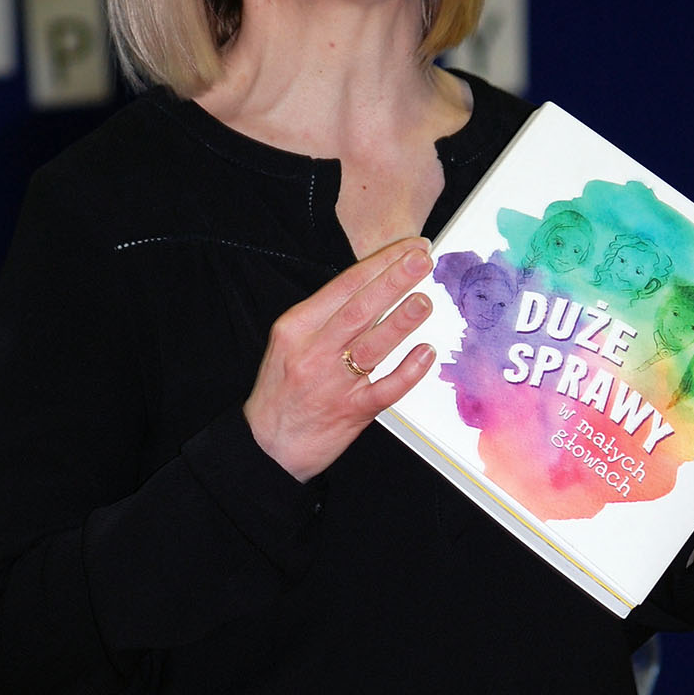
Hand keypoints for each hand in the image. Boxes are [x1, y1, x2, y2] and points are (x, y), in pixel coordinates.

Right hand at [244, 238, 435, 481]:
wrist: (267, 446)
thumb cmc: (282, 391)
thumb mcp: (290, 343)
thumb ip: (326, 318)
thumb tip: (375, 287)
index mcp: (297, 328)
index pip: (344, 285)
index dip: (380, 264)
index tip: (407, 248)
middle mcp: (314, 351)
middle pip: (359, 309)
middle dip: (393, 280)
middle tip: (421, 259)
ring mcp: (334, 383)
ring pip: (372, 345)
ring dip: (401, 321)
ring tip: (425, 300)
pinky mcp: (352, 412)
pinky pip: (386, 389)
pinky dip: (408, 371)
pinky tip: (425, 353)